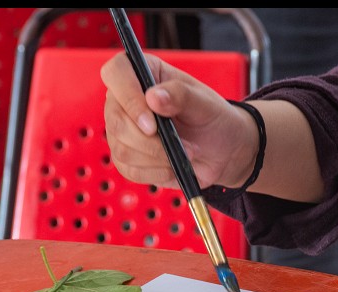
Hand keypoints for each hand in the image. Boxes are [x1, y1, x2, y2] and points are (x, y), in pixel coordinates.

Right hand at [101, 53, 258, 190]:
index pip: (117, 72)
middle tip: (183, 145)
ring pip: (122, 149)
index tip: (152, 122)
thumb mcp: (205, 103)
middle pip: (116, 120)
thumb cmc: (213, 119)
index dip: (128, 96)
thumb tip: (153, 97)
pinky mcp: (126, 158)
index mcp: (144, 73)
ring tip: (186, 154)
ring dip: (158, 159)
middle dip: (149, 141)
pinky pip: (130, 170)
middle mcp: (126, 99)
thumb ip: (181, 95)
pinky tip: (174, 167)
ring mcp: (123, 130)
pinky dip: (156, 173)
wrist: (221, 151)